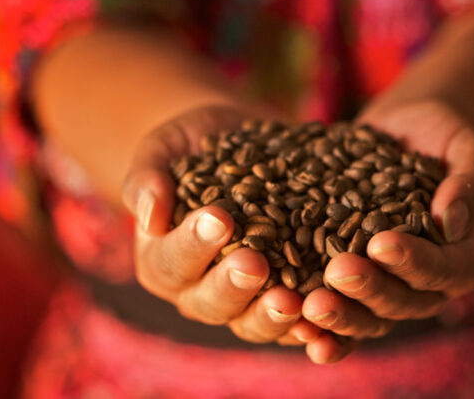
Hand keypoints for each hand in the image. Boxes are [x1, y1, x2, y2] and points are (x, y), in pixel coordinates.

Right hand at [121, 106, 313, 343]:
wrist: (244, 148)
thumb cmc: (196, 147)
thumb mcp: (167, 148)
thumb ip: (148, 176)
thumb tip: (146, 213)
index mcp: (161, 261)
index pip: (171, 260)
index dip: (193, 244)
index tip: (219, 218)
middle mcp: (197, 291)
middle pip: (210, 303)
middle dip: (233, 285)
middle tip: (255, 263)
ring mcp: (242, 303)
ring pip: (252, 324)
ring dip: (272, 317)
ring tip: (294, 301)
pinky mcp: (283, 301)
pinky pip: (294, 325)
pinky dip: (310, 327)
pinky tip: (326, 321)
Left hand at [300, 101, 473, 362]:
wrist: (407, 134)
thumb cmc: (446, 137)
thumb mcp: (468, 148)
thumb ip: (470, 183)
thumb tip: (450, 220)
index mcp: (465, 257)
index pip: (444, 270)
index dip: (413, 262)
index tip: (380, 244)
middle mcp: (429, 285)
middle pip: (402, 301)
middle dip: (369, 289)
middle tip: (338, 271)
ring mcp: (390, 288)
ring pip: (369, 317)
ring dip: (340, 315)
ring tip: (310, 306)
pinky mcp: (356, 285)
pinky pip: (342, 316)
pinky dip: (323, 330)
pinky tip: (299, 331)